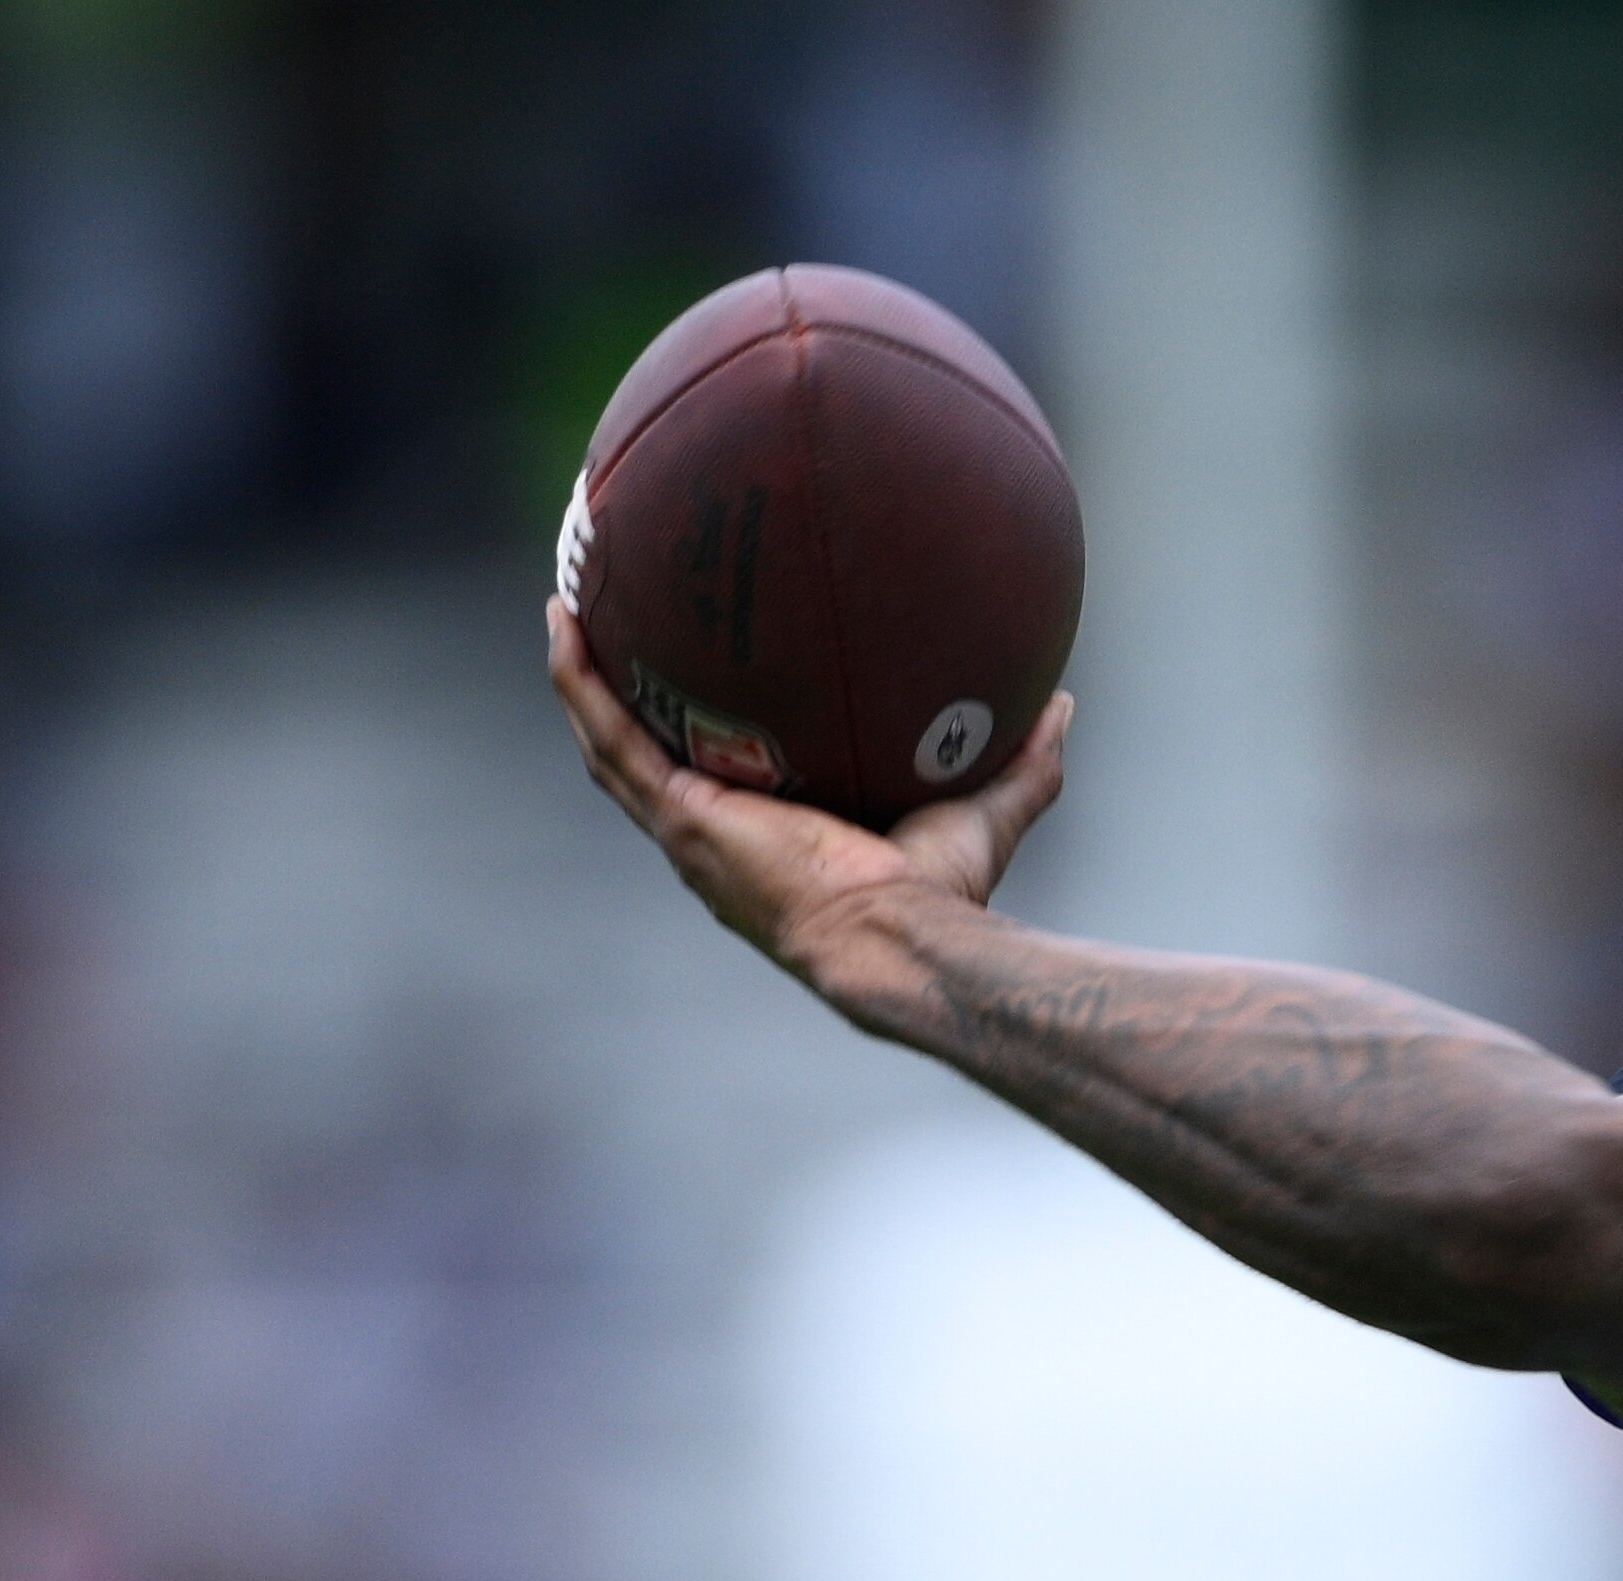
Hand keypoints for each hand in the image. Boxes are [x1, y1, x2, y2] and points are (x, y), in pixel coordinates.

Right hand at [545, 598, 1069, 977]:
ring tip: (562, 601)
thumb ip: (1024, 762)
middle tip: (600, 617)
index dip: (689, 722)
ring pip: (608, 738)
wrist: (901, 937)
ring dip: (580, 672)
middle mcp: (712, 833)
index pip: (712, 771)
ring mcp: (688, 826)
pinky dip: (581, 681)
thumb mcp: (985, 811)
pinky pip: (611, 736)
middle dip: (615, 687)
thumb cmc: (942, 895)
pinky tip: (564, 622)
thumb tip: (1059, 702)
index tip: (686, 668)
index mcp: (764, 834)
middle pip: (640, 749)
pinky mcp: (680, 816)